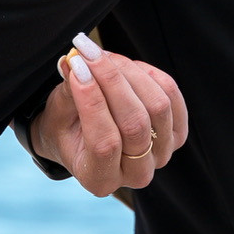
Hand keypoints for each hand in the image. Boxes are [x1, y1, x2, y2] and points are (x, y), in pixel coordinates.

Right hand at [30, 33, 188, 196]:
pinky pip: (171, 96)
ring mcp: (161, 156)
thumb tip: (74, 62)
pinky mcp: (176, 134)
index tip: (76, 67)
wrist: (85, 137)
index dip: (92, 102)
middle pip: (136, 123)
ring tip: (103, 57)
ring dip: (129, 73)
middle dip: (111, 80)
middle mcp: (135, 175)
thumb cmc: (67, 128)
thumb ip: (68, 94)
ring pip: (157, 106)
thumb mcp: (57, 116)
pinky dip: (149, 74)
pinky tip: (126, 67)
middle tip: (88, 52)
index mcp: (99, 180)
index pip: (105, 143)